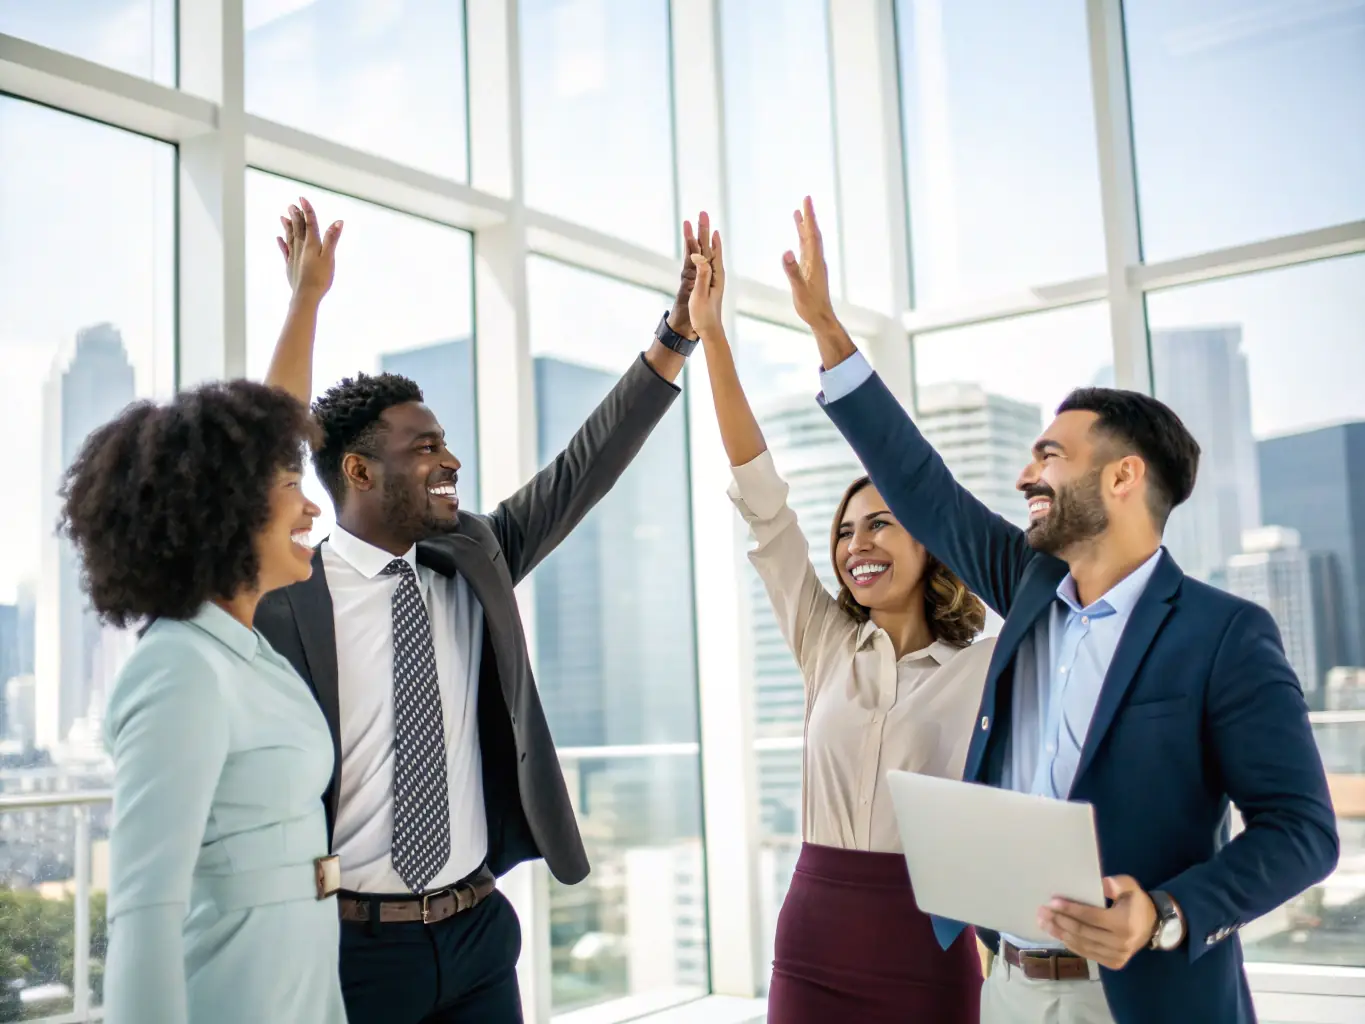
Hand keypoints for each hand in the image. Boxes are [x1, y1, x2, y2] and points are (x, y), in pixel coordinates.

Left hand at [278, 196, 342, 300]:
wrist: (306, 296)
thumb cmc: (320, 278)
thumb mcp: (329, 257)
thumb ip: (332, 239)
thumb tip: (338, 221)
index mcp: (312, 244)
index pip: (310, 223)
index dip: (307, 211)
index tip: (302, 198)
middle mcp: (301, 248)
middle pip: (298, 228)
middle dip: (295, 216)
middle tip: (291, 205)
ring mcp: (294, 257)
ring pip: (290, 238)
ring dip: (287, 226)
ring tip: (283, 217)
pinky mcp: (290, 266)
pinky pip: (285, 251)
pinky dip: (282, 243)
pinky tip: (279, 238)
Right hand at [667, 213, 707, 338]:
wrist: (709, 329)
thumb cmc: (704, 315)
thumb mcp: (701, 295)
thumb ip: (702, 275)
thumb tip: (699, 256)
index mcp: (715, 274)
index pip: (710, 249)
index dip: (706, 234)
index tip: (705, 219)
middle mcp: (715, 272)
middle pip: (709, 246)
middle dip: (704, 229)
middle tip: (702, 213)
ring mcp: (712, 276)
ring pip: (705, 251)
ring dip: (701, 236)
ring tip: (698, 223)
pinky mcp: (708, 280)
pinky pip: (704, 260)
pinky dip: (702, 248)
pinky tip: (705, 244)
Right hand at [781, 196, 834, 329]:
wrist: (821, 318)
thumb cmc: (810, 306)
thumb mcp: (799, 289)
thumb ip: (792, 271)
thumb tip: (786, 252)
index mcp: (815, 261)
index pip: (812, 234)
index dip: (809, 217)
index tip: (806, 201)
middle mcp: (816, 260)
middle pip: (813, 233)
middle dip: (809, 216)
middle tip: (806, 199)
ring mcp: (814, 265)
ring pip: (810, 241)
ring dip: (804, 226)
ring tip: (798, 213)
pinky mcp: (811, 271)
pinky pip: (806, 249)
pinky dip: (802, 239)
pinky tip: (799, 237)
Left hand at [1037, 875, 1157, 970]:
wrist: (1153, 926)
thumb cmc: (1137, 903)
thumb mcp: (1131, 887)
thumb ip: (1118, 884)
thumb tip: (1104, 884)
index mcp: (1124, 924)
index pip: (1090, 917)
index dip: (1070, 909)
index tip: (1051, 901)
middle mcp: (1120, 943)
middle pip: (1083, 932)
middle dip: (1059, 921)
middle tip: (1042, 911)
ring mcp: (1117, 956)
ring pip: (1082, 945)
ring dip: (1060, 933)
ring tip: (1043, 923)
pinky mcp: (1113, 963)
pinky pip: (1087, 953)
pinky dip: (1071, 944)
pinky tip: (1058, 934)